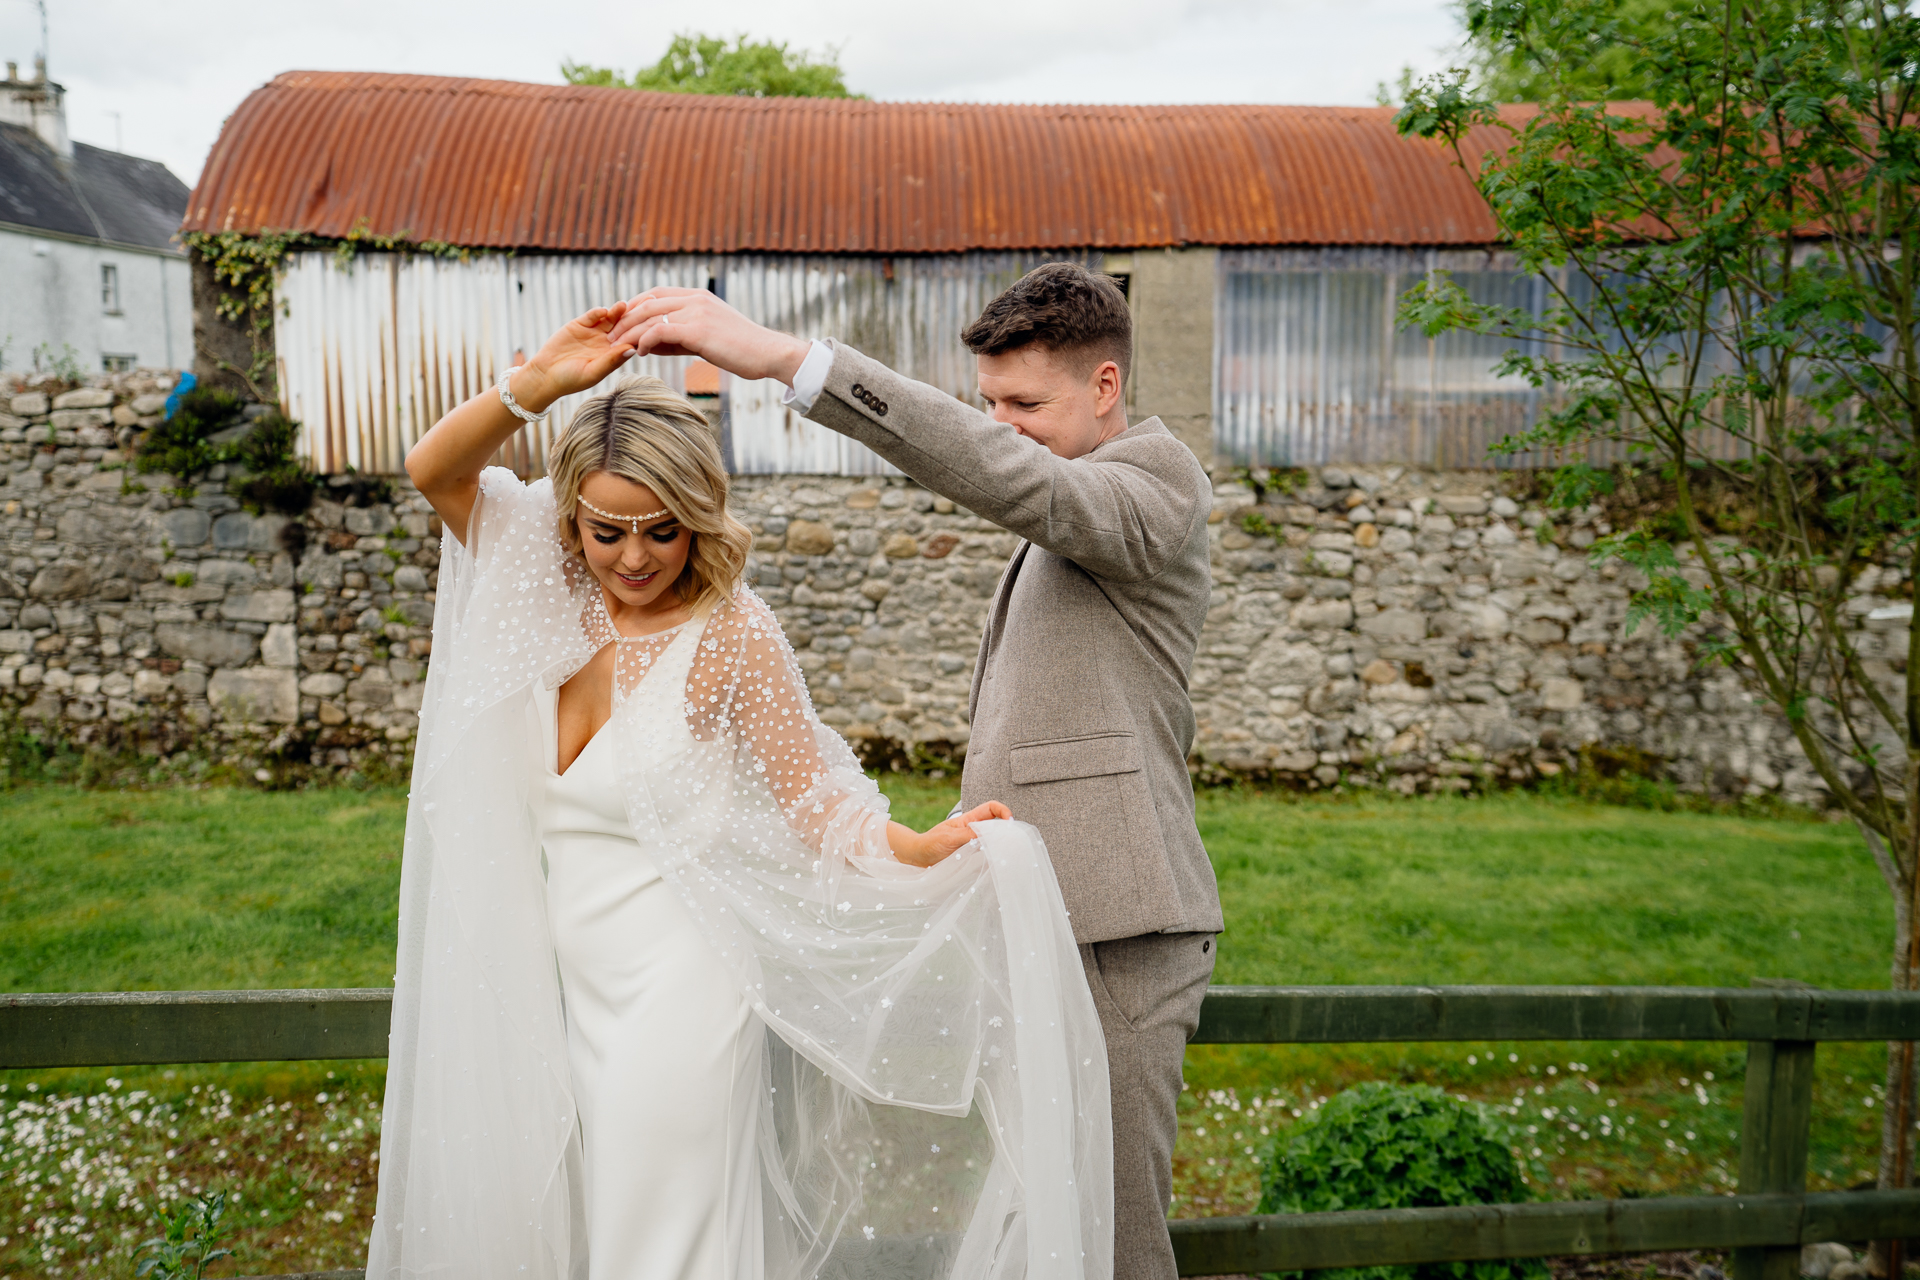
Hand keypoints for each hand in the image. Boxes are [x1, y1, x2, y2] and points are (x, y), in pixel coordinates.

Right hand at [513, 304, 640, 412]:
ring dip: (618, 311)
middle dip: (636, 316)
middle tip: (649, 304)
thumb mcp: (593, 372)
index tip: (656, 324)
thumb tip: (633, 349)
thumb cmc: (570, 380)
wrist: (545, 375)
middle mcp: (606, 342)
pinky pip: (592, 316)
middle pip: (625, 326)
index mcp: (613, 356)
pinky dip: (598, 312)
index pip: (633, 341)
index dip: (643, 332)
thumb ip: (611, 360)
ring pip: (610, 319)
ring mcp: (594, 332)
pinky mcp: (579, 325)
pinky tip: (603, 311)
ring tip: (625, 305)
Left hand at [609, 287, 811, 385]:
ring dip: (629, 332)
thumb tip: (651, 343)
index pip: (656, 293)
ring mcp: (696, 312)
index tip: (622, 323)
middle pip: (647, 302)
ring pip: (649, 316)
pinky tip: (639, 353)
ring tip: (618, 347)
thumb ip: (680, 336)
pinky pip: (659, 331)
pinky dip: (644, 341)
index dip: (635, 306)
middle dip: (625, 320)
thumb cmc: (741, 350)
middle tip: (611, 336)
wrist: (767, 353)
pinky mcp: (697, 329)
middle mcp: (695, 299)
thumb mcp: (708, 338)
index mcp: (698, 296)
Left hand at [893, 801, 1011, 868]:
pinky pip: (986, 857)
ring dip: (999, 848)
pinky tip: (993, 865)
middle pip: (997, 827)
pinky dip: (992, 860)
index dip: (1003, 811)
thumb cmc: (931, 843)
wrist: (918, 858)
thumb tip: (991, 835)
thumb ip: (969, 835)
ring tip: (1004, 855)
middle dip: (1007, 832)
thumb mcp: (950, 837)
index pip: (991, 808)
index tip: (1009, 821)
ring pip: (994, 843)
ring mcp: (974, 845)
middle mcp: (974, 832)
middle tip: (1012, 843)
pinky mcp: (972, 858)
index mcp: (970, 820)